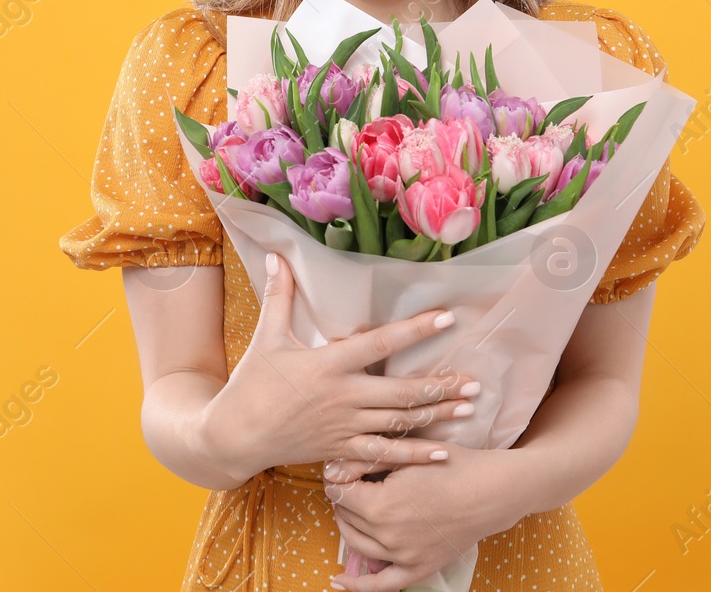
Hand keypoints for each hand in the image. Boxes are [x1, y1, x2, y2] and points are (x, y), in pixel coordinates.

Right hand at [201, 252, 480, 481]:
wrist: (235, 437)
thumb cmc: (252, 384)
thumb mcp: (267, 337)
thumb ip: (280, 297)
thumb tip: (279, 255)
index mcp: (328, 365)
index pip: (380, 344)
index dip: (415, 330)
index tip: (446, 318)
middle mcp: (343, 397)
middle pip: (401, 392)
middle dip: (440, 386)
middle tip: (474, 380)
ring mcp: (345, 427)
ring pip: (400, 423)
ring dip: (437, 416)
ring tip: (468, 408)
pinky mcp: (342, 450)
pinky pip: (385, 454)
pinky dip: (416, 455)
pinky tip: (443, 452)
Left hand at [322, 442, 524, 591]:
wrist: (490, 491)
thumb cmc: (451, 466)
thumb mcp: (406, 454)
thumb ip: (368, 461)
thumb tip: (333, 469)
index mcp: (380, 505)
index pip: (339, 492)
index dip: (338, 475)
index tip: (341, 467)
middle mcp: (386, 535)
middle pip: (346, 516)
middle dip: (344, 497)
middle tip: (350, 482)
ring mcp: (402, 556)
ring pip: (357, 544)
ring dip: (348, 525)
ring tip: (351, 509)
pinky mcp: (417, 569)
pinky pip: (381, 585)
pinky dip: (357, 586)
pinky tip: (338, 581)